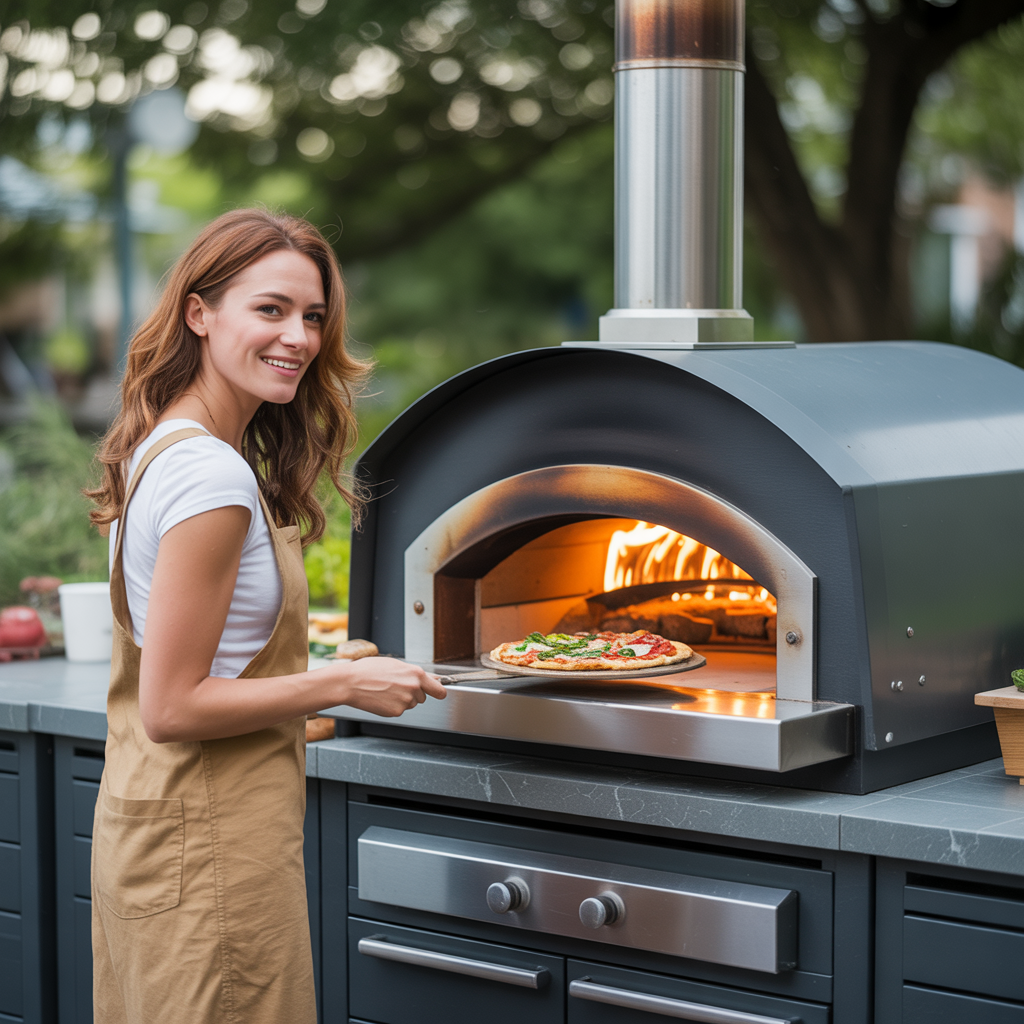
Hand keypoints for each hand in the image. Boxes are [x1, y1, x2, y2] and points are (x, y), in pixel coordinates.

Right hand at [332, 657, 446, 717]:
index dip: (439, 692)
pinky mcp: (396, 712)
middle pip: (422, 697)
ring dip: (402, 699)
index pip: (439, 690)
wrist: (351, 683)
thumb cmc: (370, 670)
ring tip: (386, 690)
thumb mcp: (396, 664)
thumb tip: (431, 679)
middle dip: (413, 693)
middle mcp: (414, 688)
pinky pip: (400, 710)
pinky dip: (393, 706)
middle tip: (396, 686)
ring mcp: (406, 702)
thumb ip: (414, 673)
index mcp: (416, 674)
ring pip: (410, 704)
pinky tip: (382, 697)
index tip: (439, 693)